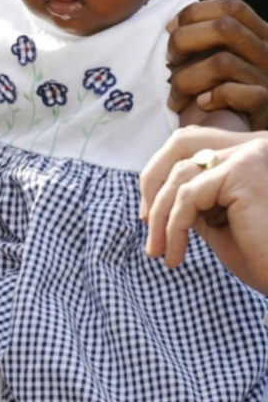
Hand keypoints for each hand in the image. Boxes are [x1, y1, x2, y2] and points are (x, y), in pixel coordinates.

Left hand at [140, 126, 267, 293]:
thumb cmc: (261, 258)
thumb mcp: (218, 220)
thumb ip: (195, 198)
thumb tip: (157, 191)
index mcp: (251, 152)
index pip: (192, 142)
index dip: (162, 172)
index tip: (148, 214)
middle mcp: (256, 144)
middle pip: (182, 144)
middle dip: (154, 185)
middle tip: (145, 225)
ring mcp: (251, 154)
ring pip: (181, 175)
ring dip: (160, 217)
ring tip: (159, 251)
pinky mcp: (244, 171)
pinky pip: (188, 196)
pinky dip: (174, 226)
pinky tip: (176, 253)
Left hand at [167, 0, 267, 129]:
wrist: (243, 139)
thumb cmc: (222, 99)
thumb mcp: (219, 62)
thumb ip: (206, 42)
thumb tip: (172, 26)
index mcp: (260, 35)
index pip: (231, 5)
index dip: (194, 13)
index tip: (171, 30)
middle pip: (224, 27)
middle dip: (184, 41)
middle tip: (169, 62)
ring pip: (222, 62)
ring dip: (187, 78)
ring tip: (176, 95)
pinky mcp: (265, 107)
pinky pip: (233, 93)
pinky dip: (210, 98)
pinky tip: (201, 105)